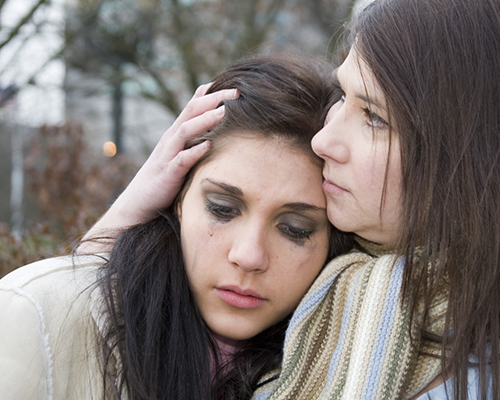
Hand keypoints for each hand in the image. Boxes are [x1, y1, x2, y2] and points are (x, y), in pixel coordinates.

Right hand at [80, 84, 238, 251]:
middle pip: (191, 111)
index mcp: (176, 133)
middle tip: (236, 92)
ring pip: (185, 131)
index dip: (212, 93)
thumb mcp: (180, 153)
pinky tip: (208, 145)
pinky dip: (194, 151)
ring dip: (204, 120)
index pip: (194, 105)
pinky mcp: (167, 174)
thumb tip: (216, 128)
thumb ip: (194, 139)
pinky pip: (181, 160)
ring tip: (223, 112)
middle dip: (213, 99)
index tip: (233, 85)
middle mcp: (171, 139)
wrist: (139, 202)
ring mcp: (168, 155)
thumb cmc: (165, 177)